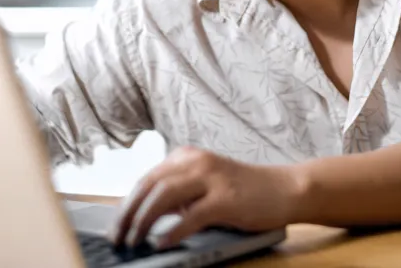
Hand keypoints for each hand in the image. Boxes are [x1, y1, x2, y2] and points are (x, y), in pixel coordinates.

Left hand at [109, 146, 303, 248]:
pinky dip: (172, 232)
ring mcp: (211, 179)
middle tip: (116, 237)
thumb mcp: (205, 183)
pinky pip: (190, 216)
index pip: (146, 179)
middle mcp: (196, 162)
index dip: (126, 203)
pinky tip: (161, 243)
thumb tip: (145, 215)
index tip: (115, 225)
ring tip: (133, 241)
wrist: (285, 188)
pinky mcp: (225, 199)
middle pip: (148, 185)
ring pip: (163, 197)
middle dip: (127, 213)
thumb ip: (179, 193)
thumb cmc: (245, 191)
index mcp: (188, 156)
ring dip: (142, 221)